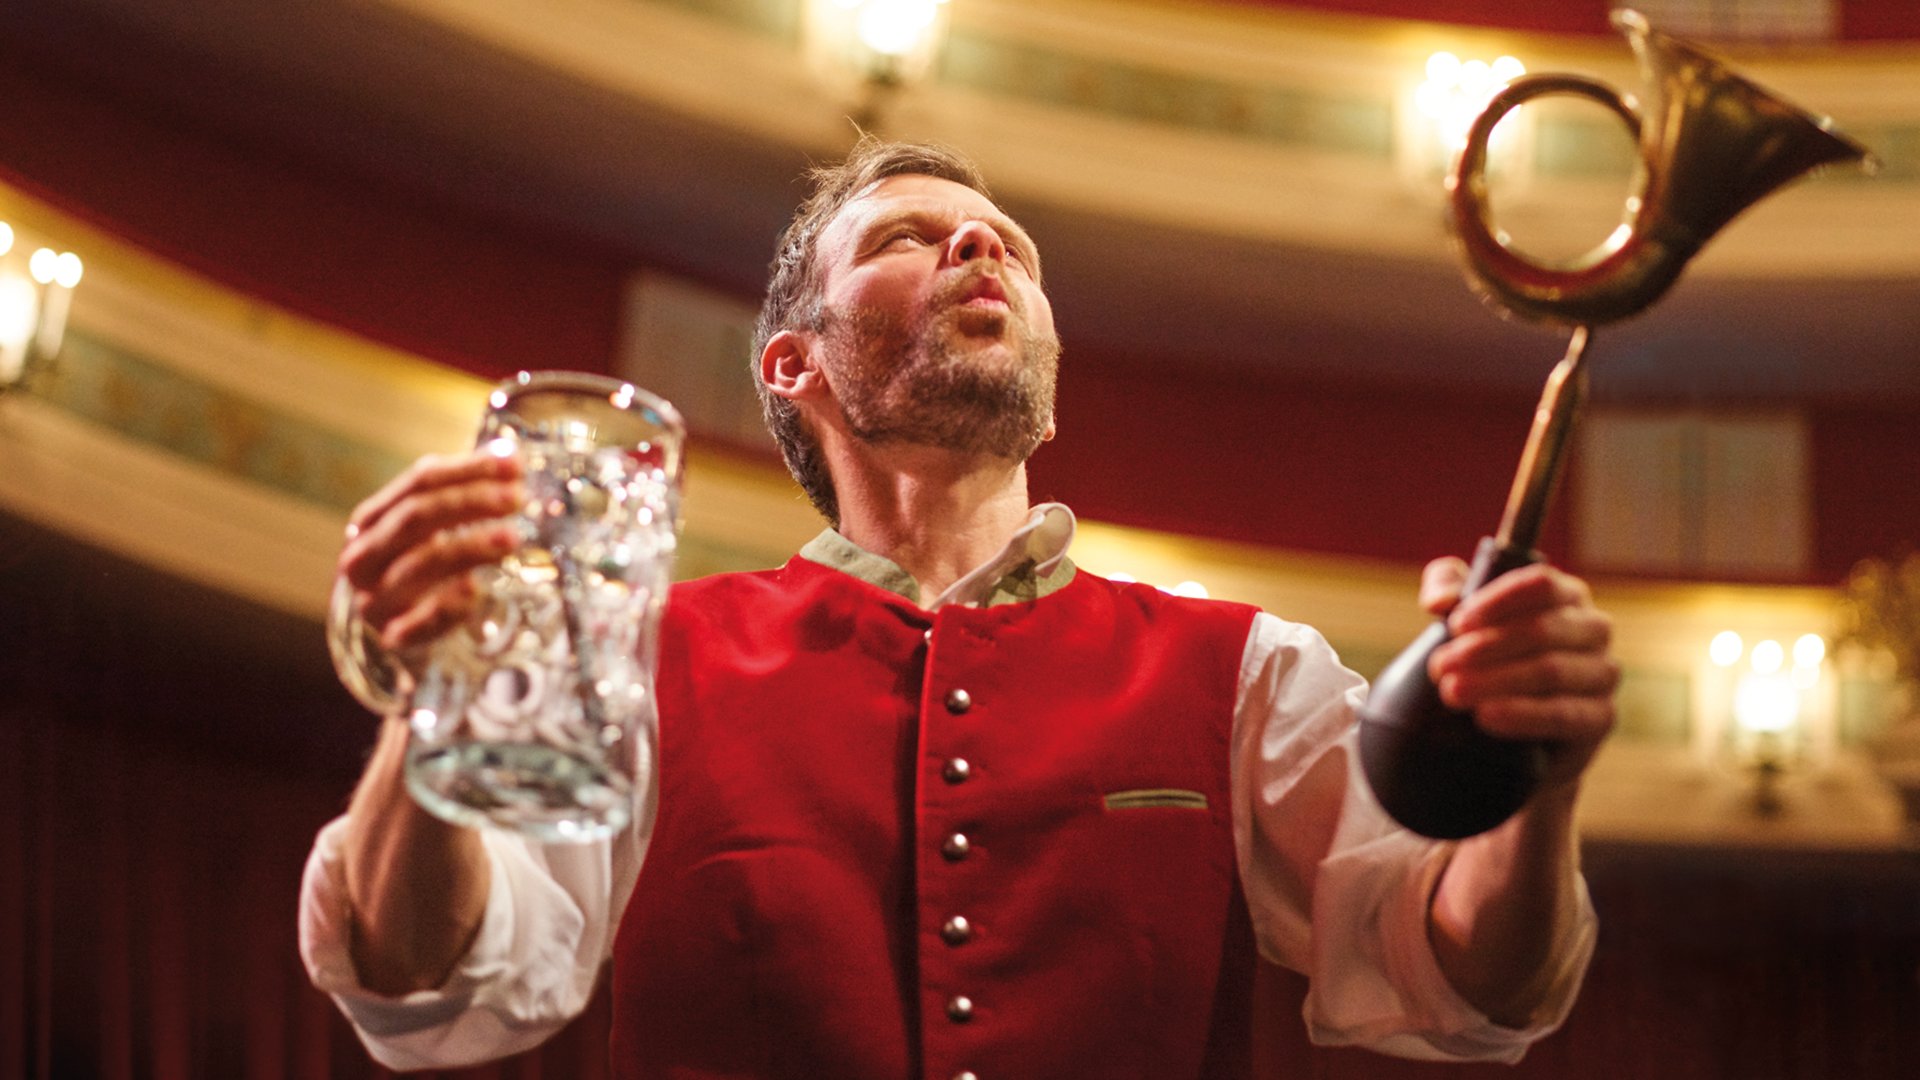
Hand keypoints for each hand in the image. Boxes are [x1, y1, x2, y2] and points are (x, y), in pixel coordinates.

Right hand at [339, 450, 525, 654]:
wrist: (397, 626)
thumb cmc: (420, 560)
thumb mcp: (434, 522)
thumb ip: (466, 488)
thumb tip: (511, 456)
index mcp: (372, 518)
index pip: (419, 482)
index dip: (468, 470)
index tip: (514, 467)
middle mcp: (364, 555)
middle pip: (416, 517)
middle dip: (469, 503)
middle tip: (515, 499)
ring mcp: (374, 598)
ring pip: (419, 563)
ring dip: (469, 546)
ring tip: (512, 537)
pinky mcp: (392, 636)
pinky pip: (418, 622)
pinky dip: (447, 604)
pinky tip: (476, 589)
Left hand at [1419, 557, 1619, 786]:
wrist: (1512, 728)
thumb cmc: (1488, 655)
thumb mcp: (1465, 614)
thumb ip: (1446, 587)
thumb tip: (1440, 601)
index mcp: (1567, 595)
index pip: (1542, 585)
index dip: (1498, 601)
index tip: (1455, 624)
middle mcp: (1593, 629)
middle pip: (1543, 629)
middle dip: (1486, 647)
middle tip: (1440, 666)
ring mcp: (1602, 673)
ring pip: (1552, 671)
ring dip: (1497, 681)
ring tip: (1453, 692)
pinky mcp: (1600, 717)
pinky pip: (1564, 714)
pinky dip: (1523, 714)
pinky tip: (1487, 716)